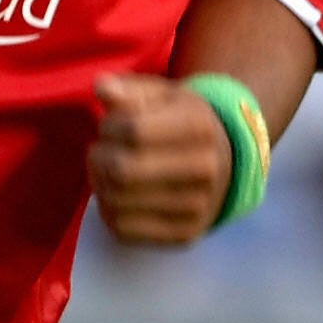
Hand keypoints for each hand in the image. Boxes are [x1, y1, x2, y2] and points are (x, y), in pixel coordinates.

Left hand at [87, 73, 233, 246]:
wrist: (226, 162)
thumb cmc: (182, 122)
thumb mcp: (163, 97)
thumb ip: (129, 90)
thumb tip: (101, 87)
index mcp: (199, 126)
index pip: (132, 130)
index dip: (108, 127)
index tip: (109, 126)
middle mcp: (205, 168)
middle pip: (122, 170)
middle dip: (97, 158)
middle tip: (99, 151)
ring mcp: (197, 206)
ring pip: (117, 202)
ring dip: (99, 184)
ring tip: (106, 171)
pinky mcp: (184, 235)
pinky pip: (123, 230)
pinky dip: (108, 210)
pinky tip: (116, 195)